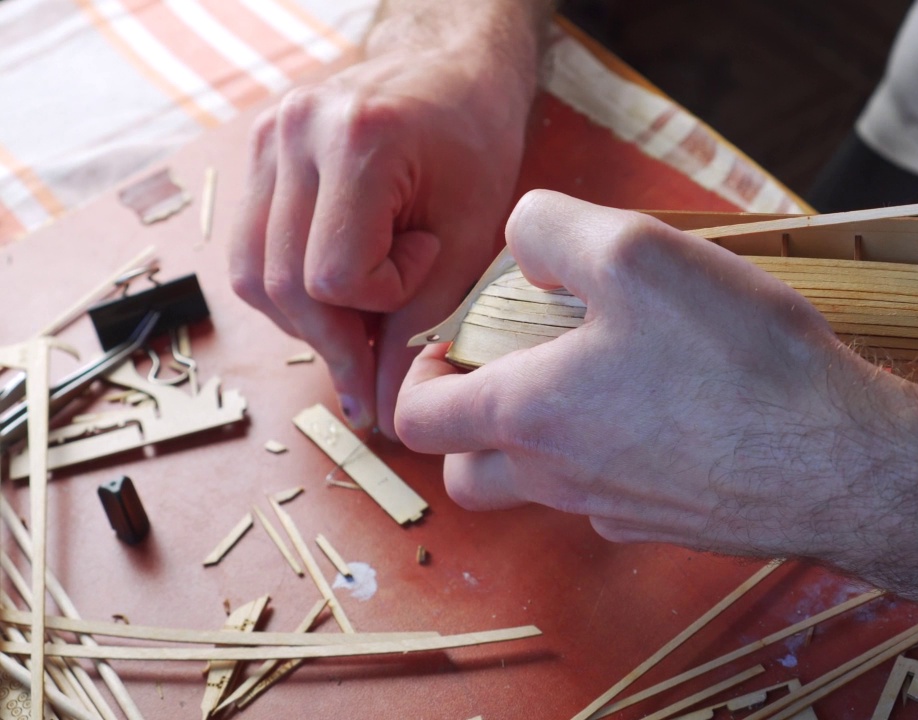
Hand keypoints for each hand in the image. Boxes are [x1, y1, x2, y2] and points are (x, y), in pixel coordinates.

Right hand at [229, 40, 533, 433]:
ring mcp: (263, 138)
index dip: (380, 300)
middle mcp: (293, 131)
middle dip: (331, 339)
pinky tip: (334, 292)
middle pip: (279, 282)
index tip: (426, 267)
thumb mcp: (469, 237)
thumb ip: (421, 321)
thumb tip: (376, 412)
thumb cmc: (474, 148)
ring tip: (360, 320)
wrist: (453, 74)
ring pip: (251, 274)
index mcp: (358, 139)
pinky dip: (289, 287)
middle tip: (374, 365)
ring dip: (304, 319)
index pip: (333, 276)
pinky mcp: (253, 152)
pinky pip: (250, 249)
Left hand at [395, 191, 917, 557]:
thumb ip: (553, 231)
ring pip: (541, 492)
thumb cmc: (735, 358)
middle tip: (515, 370)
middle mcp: (561, 480)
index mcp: (529, 415)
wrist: (839, 463)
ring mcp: (617, 513)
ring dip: (542, 444)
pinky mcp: (672, 526)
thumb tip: (522, 248)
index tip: (455, 343)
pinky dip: (614, 460)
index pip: (418, 419)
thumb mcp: (636, 250)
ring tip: (599, 381)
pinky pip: (613, 500)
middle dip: (470, 426)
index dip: (417, 377)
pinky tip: (672, 413)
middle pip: (468, 474)